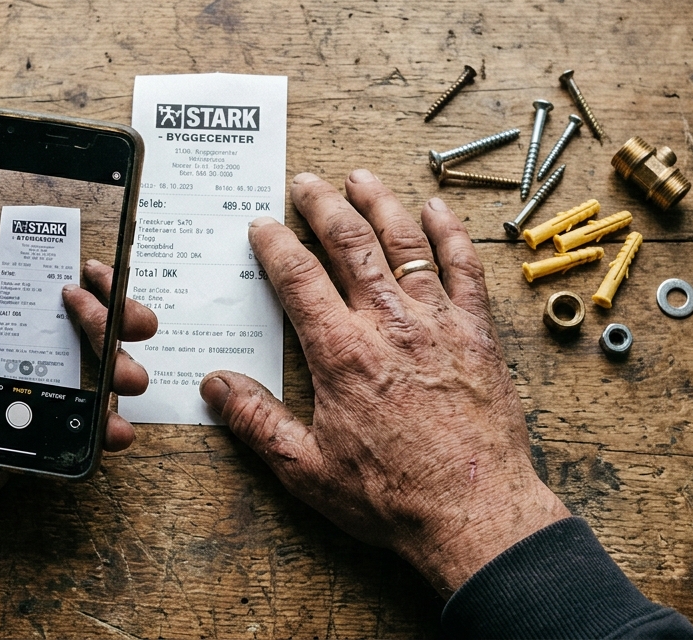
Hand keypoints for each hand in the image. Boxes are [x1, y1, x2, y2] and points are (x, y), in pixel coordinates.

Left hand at [0, 220, 156, 636]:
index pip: (21, 281)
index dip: (64, 269)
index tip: (95, 268)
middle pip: (64, 322)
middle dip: (109, 316)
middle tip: (130, 321)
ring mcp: (12, 397)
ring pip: (80, 370)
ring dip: (116, 366)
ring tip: (127, 377)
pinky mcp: (24, 439)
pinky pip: (74, 426)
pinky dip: (104, 424)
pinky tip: (116, 428)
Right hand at [200, 170, 567, 596]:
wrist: (476, 515)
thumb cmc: (393, 497)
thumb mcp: (307, 469)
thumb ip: (257, 422)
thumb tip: (215, 386)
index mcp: (342, 353)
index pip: (298, 277)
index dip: (275, 244)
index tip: (262, 225)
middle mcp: (390, 325)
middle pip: (350, 244)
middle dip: (322, 206)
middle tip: (305, 184)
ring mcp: (439, 323)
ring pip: (405, 244)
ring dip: (379, 204)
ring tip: (360, 178)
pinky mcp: (478, 334)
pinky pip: (464, 268)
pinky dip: (448, 233)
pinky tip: (435, 210)